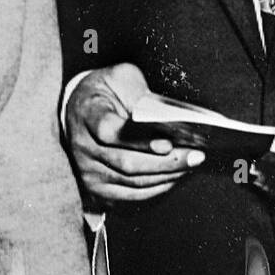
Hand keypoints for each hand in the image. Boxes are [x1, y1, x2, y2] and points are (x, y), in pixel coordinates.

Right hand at [64, 63, 205, 206]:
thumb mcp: (121, 78)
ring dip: (167, 176)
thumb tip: (167, 121)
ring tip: (191, 165)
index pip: (110, 132)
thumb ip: (141, 94)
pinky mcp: (97, 190)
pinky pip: (132, 196)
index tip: (168, 142)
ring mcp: (88, 172)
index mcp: (87, 114)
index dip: (139, 140)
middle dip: (166, 162)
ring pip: (133, 182)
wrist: (79, 109)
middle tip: (196, 156)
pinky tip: (175, 177)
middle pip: (127, 163)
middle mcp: (83, 147)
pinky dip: (157, 188)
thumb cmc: (106, 91)